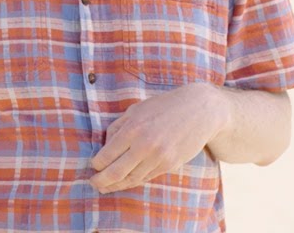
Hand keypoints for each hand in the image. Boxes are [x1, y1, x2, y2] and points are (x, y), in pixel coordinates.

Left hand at [89, 82, 228, 193]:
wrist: (200, 110)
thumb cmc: (165, 106)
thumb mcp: (137, 109)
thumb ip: (118, 127)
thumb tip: (103, 146)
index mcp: (133, 128)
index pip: (106, 155)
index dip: (96, 164)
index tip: (93, 166)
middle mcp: (144, 145)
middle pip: (115, 172)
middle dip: (101, 181)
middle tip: (93, 183)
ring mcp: (158, 158)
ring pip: (131, 179)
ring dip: (116, 185)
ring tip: (105, 187)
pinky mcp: (169, 165)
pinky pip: (146, 177)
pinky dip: (133, 181)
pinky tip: (125, 181)